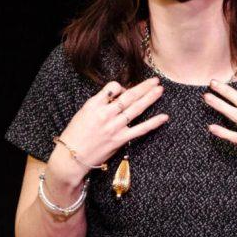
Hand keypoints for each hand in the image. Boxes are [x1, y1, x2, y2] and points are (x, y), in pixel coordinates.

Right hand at [47, 77, 167, 190]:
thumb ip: (99, 103)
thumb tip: (117, 96)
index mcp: (94, 105)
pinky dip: (153, 122)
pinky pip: (140, 129)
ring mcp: (115, 127)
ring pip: (136, 109)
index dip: (121, 86)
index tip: (123, 90)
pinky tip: (164, 116)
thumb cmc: (75, 134)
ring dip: (150, 98)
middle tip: (155, 80)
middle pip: (129, 96)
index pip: (112, 87)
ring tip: (160, 89)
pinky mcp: (120, 139)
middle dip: (144, 87)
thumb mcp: (83, 112)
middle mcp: (106, 114)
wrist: (72, 156)